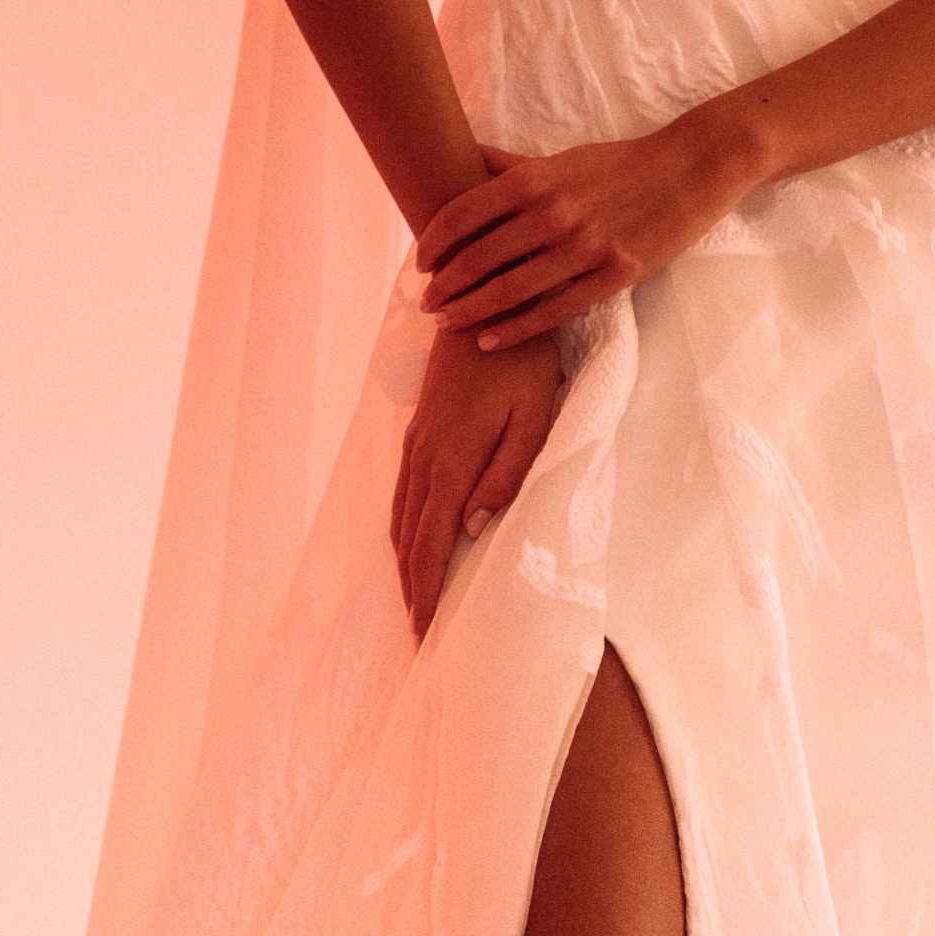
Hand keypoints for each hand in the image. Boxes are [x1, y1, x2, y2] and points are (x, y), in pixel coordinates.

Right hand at [390, 321, 561, 636]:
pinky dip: (401, 526)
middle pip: (409, 537)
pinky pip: (401, 489)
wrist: (482, 302)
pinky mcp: (419, 426)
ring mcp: (417, 440)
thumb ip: (507, 473)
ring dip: (402, 560)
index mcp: (452, 461)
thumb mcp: (534, 415)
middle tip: (416, 633)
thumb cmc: (522, 360)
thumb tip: (474, 525)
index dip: (426, 590)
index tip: (425, 632)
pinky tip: (408, 536)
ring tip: (411, 597)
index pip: (430, 542)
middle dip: (411, 587)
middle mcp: (424, 456)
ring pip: (400, 515)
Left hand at [416, 116, 762, 351]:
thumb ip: (512, 164)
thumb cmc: (621, 163)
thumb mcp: (563, 157)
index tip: (419, 263)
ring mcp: (583, 247)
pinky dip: (514, 329)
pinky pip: (553, 311)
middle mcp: (552, 214)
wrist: (690, 169)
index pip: (462, 215)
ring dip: (469, 310)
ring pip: (508, 290)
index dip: (432, 244)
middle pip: (477, 258)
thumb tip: (466, 156)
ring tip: (445, 322)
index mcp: (535, 180)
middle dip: (443, 285)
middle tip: (425, 302)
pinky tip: (488, 339)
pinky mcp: (613, 275)